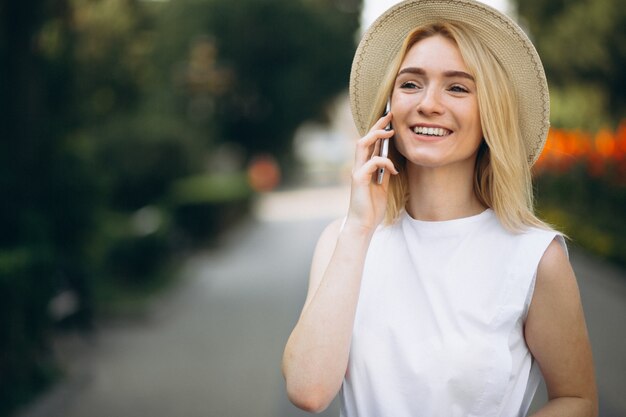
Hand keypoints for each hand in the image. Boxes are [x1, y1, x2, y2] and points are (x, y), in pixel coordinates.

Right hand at [347, 111, 397, 231]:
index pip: (369, 143)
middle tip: (390, 115)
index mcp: (364, 167)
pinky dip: (385, 162)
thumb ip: (384, 171)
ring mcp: (357, 171)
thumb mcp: (382, 185)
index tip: (389, 119)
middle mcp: (358, 166)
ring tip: (390, 133)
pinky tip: (394, 170)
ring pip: (362, 144)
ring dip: (376, 136)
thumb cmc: (372, 207)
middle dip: (377, 125)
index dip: (378, 129)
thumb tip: (392, 159)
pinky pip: (371, 163)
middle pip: (365, 138)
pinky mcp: (359, 179)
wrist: (363, 223)